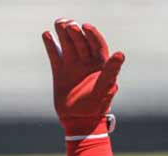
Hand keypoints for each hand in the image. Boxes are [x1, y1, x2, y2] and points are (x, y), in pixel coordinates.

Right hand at [42, 19, 124, 134]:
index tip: (85, 26)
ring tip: (58, 23)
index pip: (97, 44)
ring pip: (68, 45)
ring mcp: (73, 66)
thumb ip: (111, 69)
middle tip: (69, 25)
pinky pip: (55, 55)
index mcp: (100, 64)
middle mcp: (87, 62)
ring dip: (63, 34)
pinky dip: (51, 45)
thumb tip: (121, 53)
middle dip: (75, 32)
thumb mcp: (105, 86)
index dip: (92, 34)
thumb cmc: (97, 105)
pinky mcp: (60, 72)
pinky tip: (46, 35)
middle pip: (81, 42)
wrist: (80, 121)